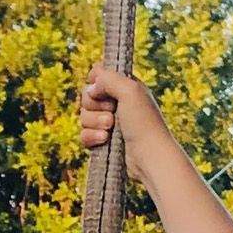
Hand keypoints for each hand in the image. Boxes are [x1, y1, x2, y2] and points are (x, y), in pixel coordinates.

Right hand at [79, 63, 166, 183]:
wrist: (149, 157)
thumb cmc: (144, 123)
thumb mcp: (130, 90)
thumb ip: (108, 78)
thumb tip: (91, 86)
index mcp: (124, 87)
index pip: (98, 75)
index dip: (95, 82)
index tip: (102, 90)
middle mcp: (116, 103)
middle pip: (87, 96)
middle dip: (94, 106)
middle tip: (112, 114)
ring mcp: (109, 123)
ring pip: (83, 116)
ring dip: (94, 123)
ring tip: (110, 130)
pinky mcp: (103, 142)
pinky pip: (84, 135)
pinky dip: (91, 137)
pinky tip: (104, 140)